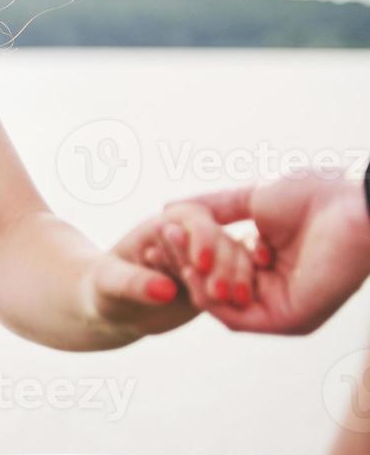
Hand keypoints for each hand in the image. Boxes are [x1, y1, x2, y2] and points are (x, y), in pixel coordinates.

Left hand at [89, 203, 259, 339]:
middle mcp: (193, 236)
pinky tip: (240, 309)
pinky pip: (238, 284)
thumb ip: (137, 284)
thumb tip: (165, 290)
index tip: (200, 266)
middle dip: (225, 265)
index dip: (200, 241)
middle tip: (221, 293)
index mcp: (167, 223)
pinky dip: (241, 294)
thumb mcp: (112, 283)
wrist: (114, 307)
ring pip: (237, 262)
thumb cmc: (104, 287)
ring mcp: (209, 258)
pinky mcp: (218, 280)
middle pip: (222, 241)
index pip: (194, 223)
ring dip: (238, 281)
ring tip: (234, 303)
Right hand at [156, 171, 369, 334]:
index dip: (186, 250)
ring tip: (184, 248)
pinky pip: (233, 317)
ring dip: (194, 276)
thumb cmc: (314, 196)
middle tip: (168, 235)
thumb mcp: (250, 199)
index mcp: (266, 265)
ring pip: (218, 302)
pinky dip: (210, 295)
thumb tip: (167, 210)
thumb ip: (211, 209)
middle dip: (185, 261)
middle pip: (211, 285)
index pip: (214, 266)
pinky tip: (198, 267)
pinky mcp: (286, 320)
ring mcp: (278, 307)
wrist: (351, 205)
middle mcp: (272, 290)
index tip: (164, 228)